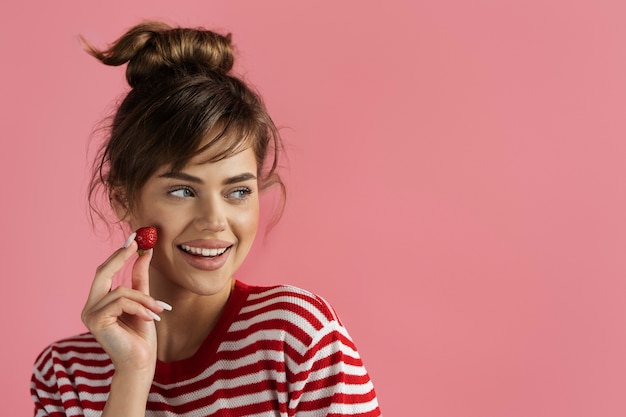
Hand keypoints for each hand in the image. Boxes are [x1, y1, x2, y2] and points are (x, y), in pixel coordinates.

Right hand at [81, 236, 164, 375]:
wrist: (141, 363)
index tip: (133, 238)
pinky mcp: (96, 321)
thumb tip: (145, 253)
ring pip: (120, 290)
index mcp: (98, 302)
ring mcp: (90, 314)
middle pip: (101, 273)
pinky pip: (121, 302)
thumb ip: (140, 278)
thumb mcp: (143, 302)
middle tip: (138, 244)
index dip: (118, 254)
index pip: (104, 272)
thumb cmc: (141, 336)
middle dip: (120, 257)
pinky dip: (140, 307)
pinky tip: (150, 318)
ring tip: (158, 310)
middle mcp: (90, 307)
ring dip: (144, 298)